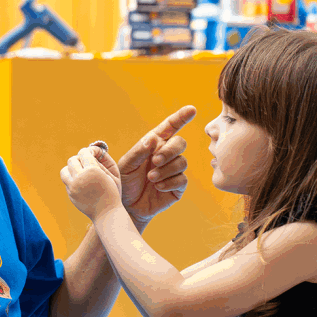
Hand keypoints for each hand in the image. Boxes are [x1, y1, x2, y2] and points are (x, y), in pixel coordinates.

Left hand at [61, 145, 122, 221]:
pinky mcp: (70, 195)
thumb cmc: (112, 192)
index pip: (83, 153)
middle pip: (72, 160)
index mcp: (92, 171)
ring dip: (72, 169)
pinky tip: (83, 184)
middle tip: (88, 164)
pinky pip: (67, 182)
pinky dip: (73, 180)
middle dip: (79, 159)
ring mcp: (73, 188)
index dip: (88, 152)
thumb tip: (90, 149)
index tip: (93, 155)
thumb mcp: (112, 174)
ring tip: (81, 172)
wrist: (107, 213)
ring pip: (64, 170)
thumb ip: (102, 159)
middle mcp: (80, 178)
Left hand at [117, 106, 196, 226]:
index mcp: (153, 145)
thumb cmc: (125, 182)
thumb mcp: (127, 165)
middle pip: (180, 143)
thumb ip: (139, 151)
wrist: (127, 206)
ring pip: (181, 162)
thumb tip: (153, 139)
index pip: (170, 127)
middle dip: (169, 150)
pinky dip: (169, 182)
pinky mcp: (178, 186)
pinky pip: (182, 179)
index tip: (191, 109)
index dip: (181, 117)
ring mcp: (173, 170)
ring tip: (150, 178)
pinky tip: (158, 186)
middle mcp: (166, 155)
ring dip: (165, 169)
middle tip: (155, 161)